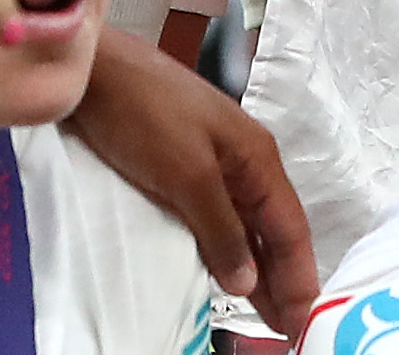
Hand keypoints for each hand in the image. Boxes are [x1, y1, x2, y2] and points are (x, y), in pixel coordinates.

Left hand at [70, 24, 316, 334]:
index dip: (300, 277)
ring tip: (269, 319)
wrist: (92, 71)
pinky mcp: (185, 169)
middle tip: (290, 333)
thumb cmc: (143, 114)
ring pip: (247, 228)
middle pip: (274, 232)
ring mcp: (215, 164)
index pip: (290, 229)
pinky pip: (219, 221)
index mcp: (256, 157)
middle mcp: (244, 162)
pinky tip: (228, 278)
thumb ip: (221, 229)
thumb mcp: (187, 174)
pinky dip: (230, 252)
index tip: (306, 323)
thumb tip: (249, 283)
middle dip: (284, 281)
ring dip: (258, 272)